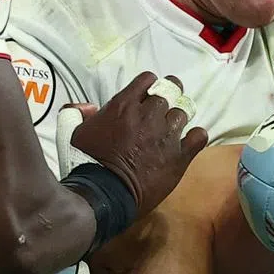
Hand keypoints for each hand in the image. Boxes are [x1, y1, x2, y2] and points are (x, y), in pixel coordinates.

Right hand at [69, 72, 207, 215]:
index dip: (151, 85)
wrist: (104, 193)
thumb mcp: (74, 132)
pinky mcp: (179, 155)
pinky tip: (188, 142)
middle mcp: (148, 115)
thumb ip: (79, 113)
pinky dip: (195, 137)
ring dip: (177, 119)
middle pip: (170, 93)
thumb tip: (88, 106)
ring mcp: (166, 135)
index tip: (150, 93)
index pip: (148, 80)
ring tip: (171, 129)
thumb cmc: (86, 162)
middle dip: (169, 96)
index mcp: (123, 105)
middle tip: (165, 108)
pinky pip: (199, 136)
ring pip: (183, 113)